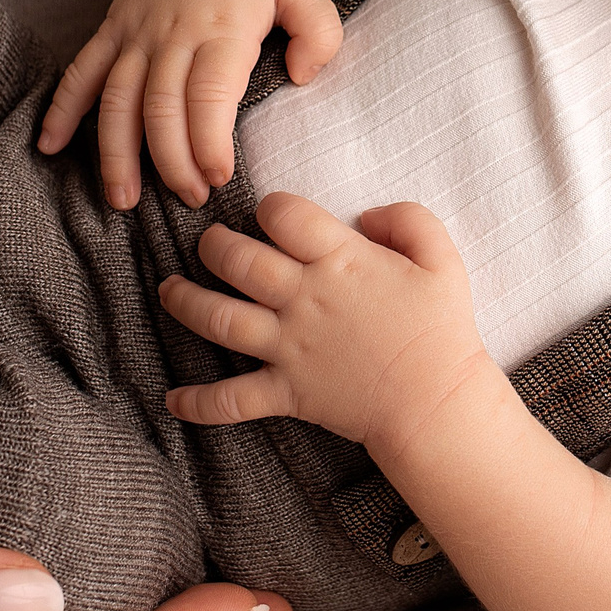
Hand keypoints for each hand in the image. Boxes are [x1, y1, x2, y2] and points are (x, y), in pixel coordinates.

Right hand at [39, 0, 342, 210]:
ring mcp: (137, 31)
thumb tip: (303, 77)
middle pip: (160, 106)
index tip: (218, 176)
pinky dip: (62, 107)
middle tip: (190, 198)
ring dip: (115, 151)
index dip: (209, 140)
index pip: (209, 94)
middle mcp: (172, 32)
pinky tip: (48, 145)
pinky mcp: (113, 28)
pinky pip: (82, 70)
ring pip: (116, 98)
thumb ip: (319, 33)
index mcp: (222, 27)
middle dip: (170, 160)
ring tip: (121, 200)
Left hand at [158, 193, 491, 454]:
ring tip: (168, 290)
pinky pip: (232, 399)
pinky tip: (172, 400)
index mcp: (340, 261)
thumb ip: (408, 220)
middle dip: (213, 245)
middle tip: (209, 243)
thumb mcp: (442, 259)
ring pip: (219, 318)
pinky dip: (199, 403)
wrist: (436, 404)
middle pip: (237, 260)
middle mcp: (304, 299)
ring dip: (185, 301)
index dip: (271, 206)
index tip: (271, 212)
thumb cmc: (441, 330)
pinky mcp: (285, 392)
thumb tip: (368, 213)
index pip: (284, 215)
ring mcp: (289, 348)